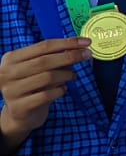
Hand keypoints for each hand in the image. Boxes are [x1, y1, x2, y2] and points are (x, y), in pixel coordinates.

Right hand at [0, 37, 90, 153]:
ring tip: (72, 76)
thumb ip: (56, 58)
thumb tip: (80, 47)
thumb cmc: (33, 85)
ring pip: (47, 77)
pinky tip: (62, 90)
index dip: (67, 43)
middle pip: (44, 61)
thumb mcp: (40, 69)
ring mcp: (11, 91)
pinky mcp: (19, 107)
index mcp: (11, 58)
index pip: (43, 46)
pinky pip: (47, 95)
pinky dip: (60, 91)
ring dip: (66, 75)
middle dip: (70, 56)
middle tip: (87, 56)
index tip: (86, 42)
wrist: (20, 113)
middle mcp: (7, 73)